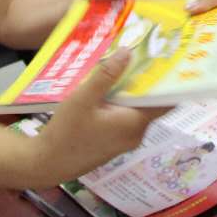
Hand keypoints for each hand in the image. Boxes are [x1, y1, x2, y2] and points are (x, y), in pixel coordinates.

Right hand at [35, 51, 159, 183]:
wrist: (47, 164)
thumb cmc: (66, 132)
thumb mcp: (83, 99)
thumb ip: (106, 75)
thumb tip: (128, 52)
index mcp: (135, 123)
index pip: (166, 102)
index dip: (169, 82)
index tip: (167, 61)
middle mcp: (136, 134)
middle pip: (150, 104)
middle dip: (145, 82)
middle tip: (140, 56)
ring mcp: (125, 141)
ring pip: (135, 111)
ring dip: (129, 93)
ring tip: (120, 69)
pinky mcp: (114, 144)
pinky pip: (124, 119)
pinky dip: (120, 105)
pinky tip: (106, 92)